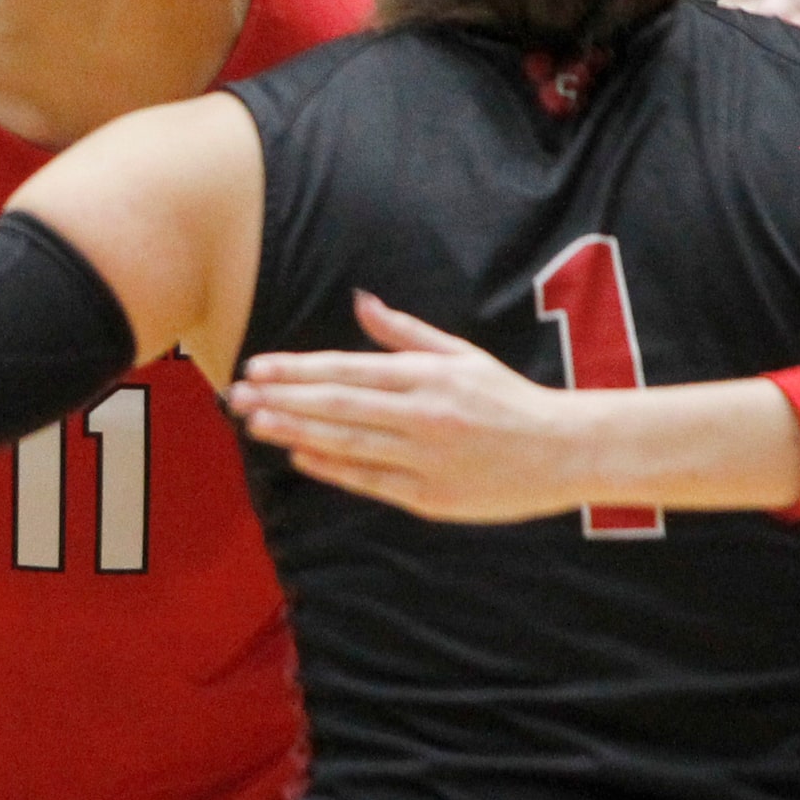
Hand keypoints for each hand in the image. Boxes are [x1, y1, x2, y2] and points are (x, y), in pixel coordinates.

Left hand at [232, 294, 583, 521]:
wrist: (563, 450)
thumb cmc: (509, 399)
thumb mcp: (462, 355)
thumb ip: (406, 333)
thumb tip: (362, 302)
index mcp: (428, 375)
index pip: (348, 370)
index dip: (297, 369)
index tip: (257, 367)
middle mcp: (422, 414)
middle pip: (338, 405)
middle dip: (282, 399)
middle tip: (236, 396)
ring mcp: (425, 458)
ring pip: (347, 443)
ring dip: (296, 431)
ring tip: (255, 423)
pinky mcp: (431, 497)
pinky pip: (371, 480)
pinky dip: (333, 468)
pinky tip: (300, 455)